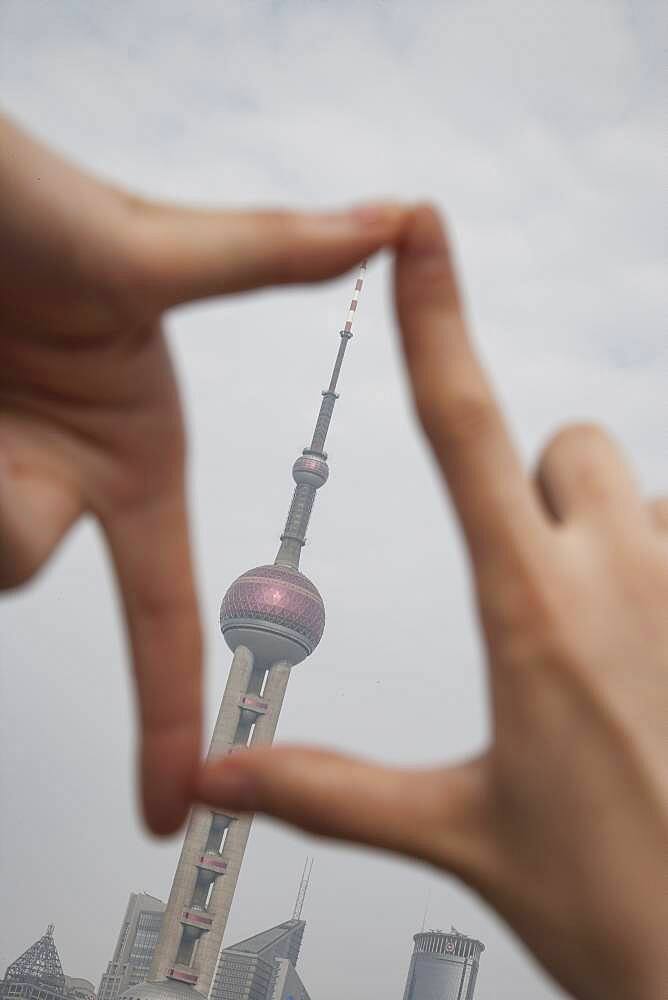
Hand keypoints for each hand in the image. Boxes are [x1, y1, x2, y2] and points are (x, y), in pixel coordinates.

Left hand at [0, 113, 407, 835]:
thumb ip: (265, 254)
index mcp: (134, 456)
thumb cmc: (24, 200)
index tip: (171, 805)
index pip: (161, 604)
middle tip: (9, 399)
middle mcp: (61, 476)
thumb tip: (396, 217)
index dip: (165, 710)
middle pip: (20, 558)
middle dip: (7, 506)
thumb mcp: (146, 245)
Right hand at [198, 207, 667, 999]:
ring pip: (638, 487)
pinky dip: (663, 565)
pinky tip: (660, 655)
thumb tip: (216, 778)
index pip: (463, 427)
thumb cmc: (604, 897)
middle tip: (540, 581)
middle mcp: (621, 571)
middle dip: (542, 485)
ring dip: (610, 529)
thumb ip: (326, 789)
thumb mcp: (453, 829)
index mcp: (529, 609)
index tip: (420, 232)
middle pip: (570, 441)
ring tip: (611, 639)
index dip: (436, 319)